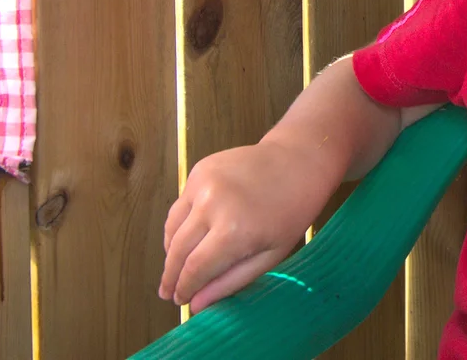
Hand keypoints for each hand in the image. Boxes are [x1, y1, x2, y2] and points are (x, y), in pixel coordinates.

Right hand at [159, 139, 338, 311]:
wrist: (299, 161)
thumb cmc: (291, 212)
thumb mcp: (271, 254)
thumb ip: (231, 281)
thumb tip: (196, 305)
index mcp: (234, 231)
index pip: (194, 269)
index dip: (184, 288)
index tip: (179, 301)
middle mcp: (212, 205)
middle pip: (178, 250)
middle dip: (170, 275)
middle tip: (167, 292)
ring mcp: (203, 184)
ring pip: (173, 228)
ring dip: (170, 252)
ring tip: (173, 269)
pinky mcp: (200, 170)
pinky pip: (180, 206)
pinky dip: (178, 226)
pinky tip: (185, 239)